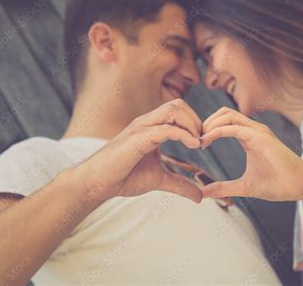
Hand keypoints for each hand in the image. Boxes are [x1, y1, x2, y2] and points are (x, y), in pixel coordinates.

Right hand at [78, 99, 202, 202]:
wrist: (99, 183)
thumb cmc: (124, 177)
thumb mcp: (160, 179)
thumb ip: (180, 184)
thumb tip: (200, 196)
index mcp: (151, 127)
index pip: (178, 111)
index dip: (195, 123)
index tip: (204, 142)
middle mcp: (147, 122)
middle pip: (178, 104)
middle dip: (196, 120)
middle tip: (204, 140)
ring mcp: (141, 128)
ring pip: (172, 110)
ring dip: (191, 123)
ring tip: (199, 142)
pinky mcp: (137, 139)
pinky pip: (165, 129)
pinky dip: (183, 134)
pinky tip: (193, 145)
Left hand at [200, 107, 302, 200]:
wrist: (299, 186)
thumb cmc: (277, 184)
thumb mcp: (244, 186)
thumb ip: (223, 187)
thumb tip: (203, 193)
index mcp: (249, 137)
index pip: (225, 121)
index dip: (208, 128)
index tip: (198, 144)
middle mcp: (253, 130)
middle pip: (224, 112)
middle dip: (206, 122)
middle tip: (196, 139)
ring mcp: (258, 131)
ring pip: (228, 115)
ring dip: (210, 124)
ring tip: (200, 140)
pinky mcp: (261, 138)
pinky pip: (235, 128)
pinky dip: (218, 131)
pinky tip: (207, 140)